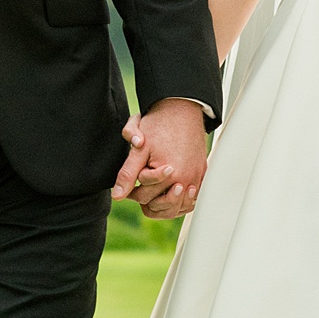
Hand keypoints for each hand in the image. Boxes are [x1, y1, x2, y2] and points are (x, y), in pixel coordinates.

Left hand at [112, 97, 207, 218]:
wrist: (182, 110)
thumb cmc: (159, 125)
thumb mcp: (138, 149)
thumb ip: (127, 174)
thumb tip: (117, 196)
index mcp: (169, 175)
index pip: (143, 198)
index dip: (131, 191)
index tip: (129, 182)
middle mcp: (186, 180)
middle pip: (161, 206)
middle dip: (146, 199)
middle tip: (138, 187)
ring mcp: (196, 178)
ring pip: (177, 208)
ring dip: (163, 204)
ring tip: (152, 192)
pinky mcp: (201, 174)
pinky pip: (191, 200)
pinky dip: (180, 201)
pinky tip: (169, 193)